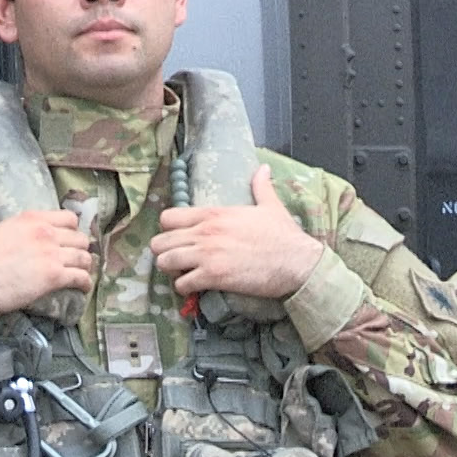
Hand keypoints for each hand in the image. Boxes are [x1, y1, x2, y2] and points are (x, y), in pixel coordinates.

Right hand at [0, 210, 93, 313]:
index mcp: (30, 219)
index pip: (68, 218)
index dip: (72, 231)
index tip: (70, 240)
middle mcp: (45, 232)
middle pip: (80, 238)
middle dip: (80, 250)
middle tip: (76, 260)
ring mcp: (51, 254)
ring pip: (84, 257)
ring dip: (85, 267)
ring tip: (82, 274)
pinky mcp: (54, 276)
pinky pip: (81, 277)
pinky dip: (85, 284)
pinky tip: (83, 289)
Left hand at [152, 165, 324, 299]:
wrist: (297, 261)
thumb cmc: (284, 235)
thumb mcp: (270, 205)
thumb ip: (260, 186)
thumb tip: (263, 168)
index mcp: (213, 213)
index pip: (167, 217)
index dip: (168, 230)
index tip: (178, 238)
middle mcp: (205, 232)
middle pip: (159, 242)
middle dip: (165, 253)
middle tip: (178, 260)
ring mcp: (207, 255)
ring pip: (164, 262)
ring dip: (171, 271)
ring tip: (184, 274)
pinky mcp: (213, 276)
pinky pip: (181, 284)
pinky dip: (184, 288)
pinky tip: (195, 287)